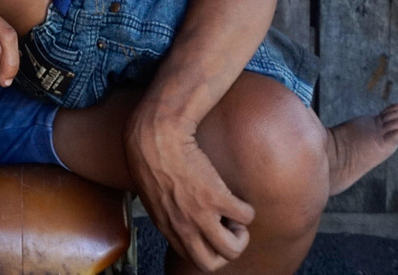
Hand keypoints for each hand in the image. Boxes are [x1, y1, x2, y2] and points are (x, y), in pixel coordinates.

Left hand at [124, 105, 254, 271]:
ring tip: (235, 214)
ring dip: (240, 234)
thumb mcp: (154, 194)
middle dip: (224, 249)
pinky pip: (246, 216)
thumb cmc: (150, 158)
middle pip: (211, 264)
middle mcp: (182, 227)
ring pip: (232, 249)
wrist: (154, 136)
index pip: (192, 258)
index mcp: (167, 227)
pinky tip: (237, 195)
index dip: (208, 247)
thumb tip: (183, 214)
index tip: (211, 229)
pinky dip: (247, 208)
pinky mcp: (215, 197)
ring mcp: (199, 215)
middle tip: (227, 226)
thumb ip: (169, 212)